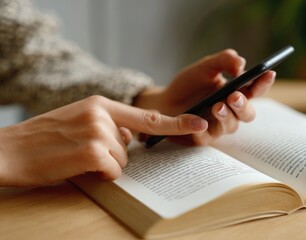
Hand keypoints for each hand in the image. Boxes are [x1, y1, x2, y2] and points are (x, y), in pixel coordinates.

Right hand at [0, 96, 207, 186]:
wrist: (10, 149)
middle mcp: (103, 114)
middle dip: (114, 155)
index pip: (147, 116)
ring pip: (122, 161)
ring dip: (104, 165)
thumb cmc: (45, 138)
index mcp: (102, 104)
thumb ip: (109, 124)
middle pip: (131, 147)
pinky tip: (77, 165)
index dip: (176, 122)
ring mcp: (98, 132)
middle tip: (83, 150)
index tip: (198, 124)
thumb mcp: (79, 119)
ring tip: (76, 157)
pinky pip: (112, 171)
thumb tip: (131, 137)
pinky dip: (99, 174)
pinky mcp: (92, 151)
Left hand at [134, 49, 275, 144]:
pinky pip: (207, 136)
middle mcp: (231, 111)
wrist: (164, 100)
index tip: (268, 73)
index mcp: (236, 93)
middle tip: (235, 96)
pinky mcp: (202, 137)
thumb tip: (241, 63)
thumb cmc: (189, 84)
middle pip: (248, 114)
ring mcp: (218, 126)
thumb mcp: (206, 66)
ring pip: (231, 126)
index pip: (255, 90)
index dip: (263, 83)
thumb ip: (224, 60)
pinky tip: (201, 122)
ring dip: (226, 116)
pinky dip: (204, 129)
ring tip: (217, 105)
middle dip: (244, 105)